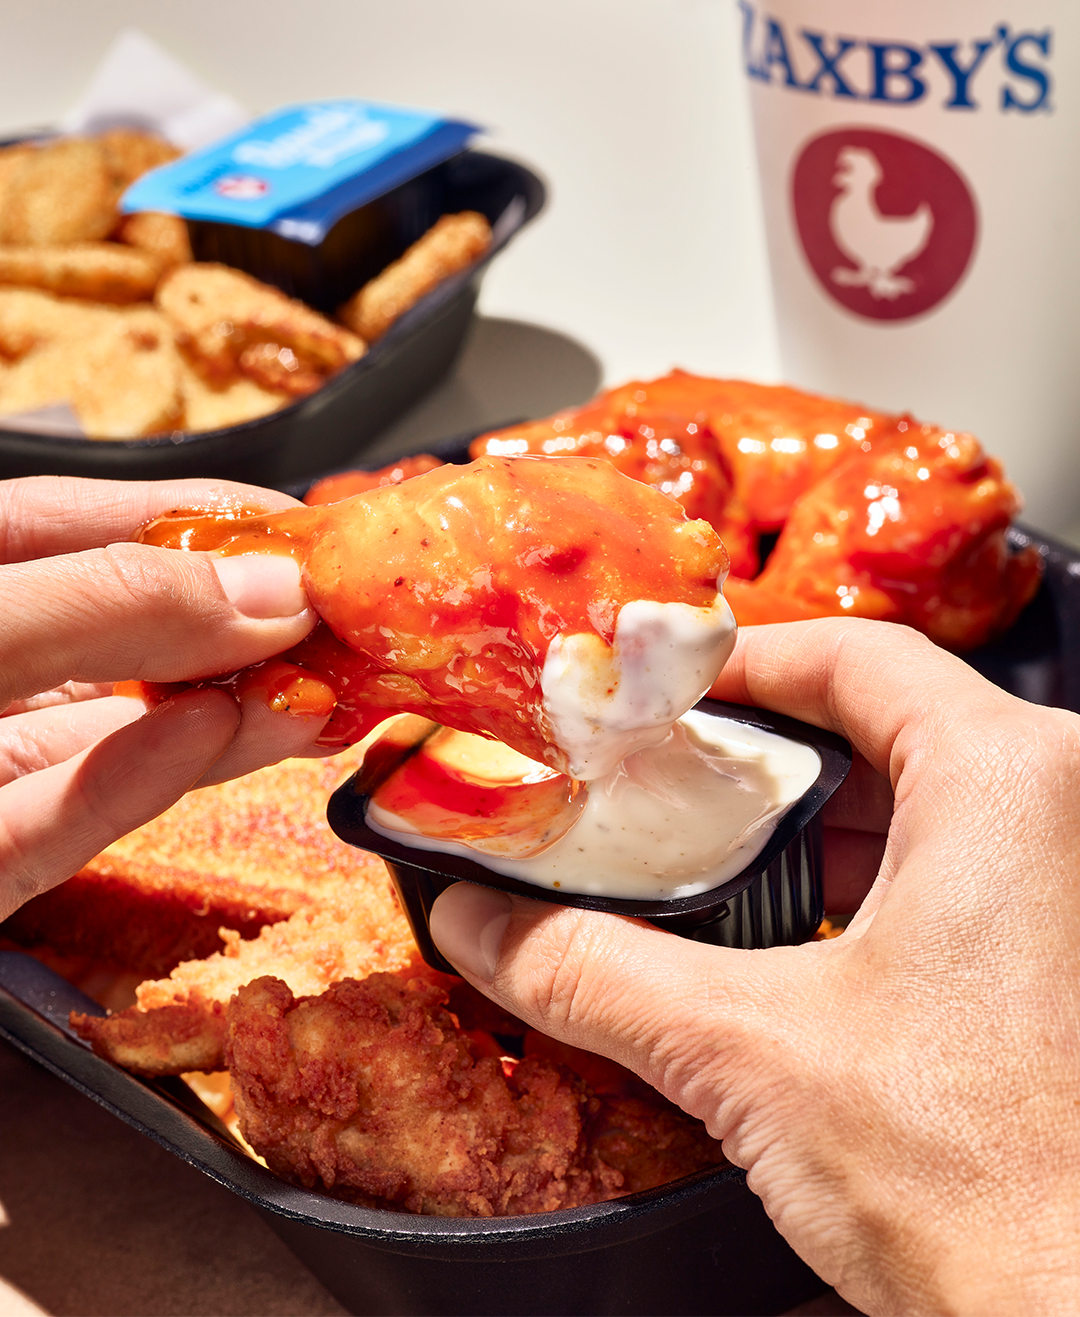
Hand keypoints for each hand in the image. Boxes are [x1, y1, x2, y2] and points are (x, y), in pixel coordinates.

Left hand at [0, 475, 323, 920]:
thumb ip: (111, 601)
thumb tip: (269, 594)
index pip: (99, 527)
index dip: (213, 523)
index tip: (317, 543)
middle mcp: (0, 661)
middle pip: (137, 636)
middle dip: (249, 631)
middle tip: (349, 637)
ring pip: (125, 734)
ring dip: (227, 716)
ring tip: (313, 697)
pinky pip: (68, 822)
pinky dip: (145, 783)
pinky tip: (219, 739)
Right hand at [431, 618, 1079, 1314]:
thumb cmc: (992, 1195)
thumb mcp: (749, 1051)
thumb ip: (592, 972)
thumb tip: (478, 925)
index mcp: (1013, 783)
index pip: (857, 655)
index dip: (742, 661)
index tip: (665, 690)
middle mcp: (1069, 812)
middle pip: (885, 725)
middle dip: (764, 757)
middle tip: (666, 781)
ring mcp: (1076, 882)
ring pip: (926, 800)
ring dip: (813, 826)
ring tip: (711, 858)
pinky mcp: (1068, 950)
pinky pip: (961, 868)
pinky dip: (869, 882)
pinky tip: (794, 936)